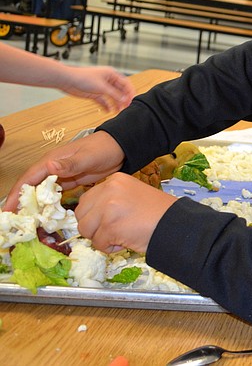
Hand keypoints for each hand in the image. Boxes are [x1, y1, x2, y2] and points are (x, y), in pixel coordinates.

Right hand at [2, 131, 124, 210]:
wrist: (121, 147)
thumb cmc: (103, 148)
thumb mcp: (87, 156)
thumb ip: (70, 164)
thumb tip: (49, 167)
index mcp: (52, 161)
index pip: (28, 179)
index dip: (16, 194)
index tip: (7, 210)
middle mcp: (52, 168)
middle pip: (31, 187)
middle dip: (21, 203)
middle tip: (14, 221)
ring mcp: (61, 175)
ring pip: (42, 192)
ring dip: (34, 205)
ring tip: (26, 222)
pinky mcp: (70, 181)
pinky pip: (55, 194)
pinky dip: (48, 204)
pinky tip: (46, 215)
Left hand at [60, 66, 134, 111]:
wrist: (67, 80)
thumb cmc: (82, 77)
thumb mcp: (102, 87)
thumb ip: (114, 94)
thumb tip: (124, 99)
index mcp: (111, 74)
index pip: (125, 83)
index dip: (130, 92)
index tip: (132, 100)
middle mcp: (108, 81)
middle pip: (120, 91)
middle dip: (123, 99)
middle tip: (126, 107)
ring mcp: (101, 87)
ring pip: (113, 97)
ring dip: (116, 104)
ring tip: (119, 111)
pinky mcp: (95, 94)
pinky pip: (104, 101)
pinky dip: (106, 106)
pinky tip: (108, 110)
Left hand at [75, 174, 177, 253]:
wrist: (176, 224)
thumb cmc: (157, 213)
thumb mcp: (132, 195)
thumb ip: (110, 200)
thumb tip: (90, 216)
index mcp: (115, 180)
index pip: (87, 200)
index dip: (95, 215)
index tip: (111, 220)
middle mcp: (109, 189)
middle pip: (81, 215)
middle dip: (94, 227)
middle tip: (116, 229)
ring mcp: (108, 207)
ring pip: (86, 230)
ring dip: (101, 238)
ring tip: (121, 235)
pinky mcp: (110, 226)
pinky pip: (98, 243)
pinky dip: (110, 247)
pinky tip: (126, 240)